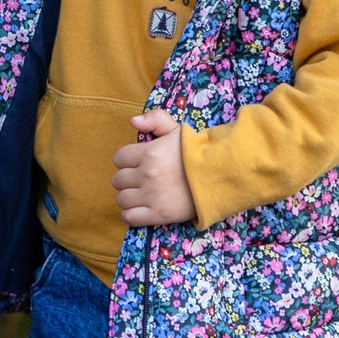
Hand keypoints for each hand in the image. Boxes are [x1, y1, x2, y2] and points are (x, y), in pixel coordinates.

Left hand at [112, 110, 195, 227]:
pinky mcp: (159, 214)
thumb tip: (133, 121)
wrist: (220, 176)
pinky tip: (141, 208)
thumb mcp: (177, 130)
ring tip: (142, 193)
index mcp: (149, 153)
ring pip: (122, 199)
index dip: (127, 160)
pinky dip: (131, 214)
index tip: (137, 162)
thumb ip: (155, 119)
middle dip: (128, 178)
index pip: (119, 158)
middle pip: (118, 180)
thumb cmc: (198, 152)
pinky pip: (130, 217)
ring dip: (129, 196)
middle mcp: (147, 175)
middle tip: (141, 179)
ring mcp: (152, 196)